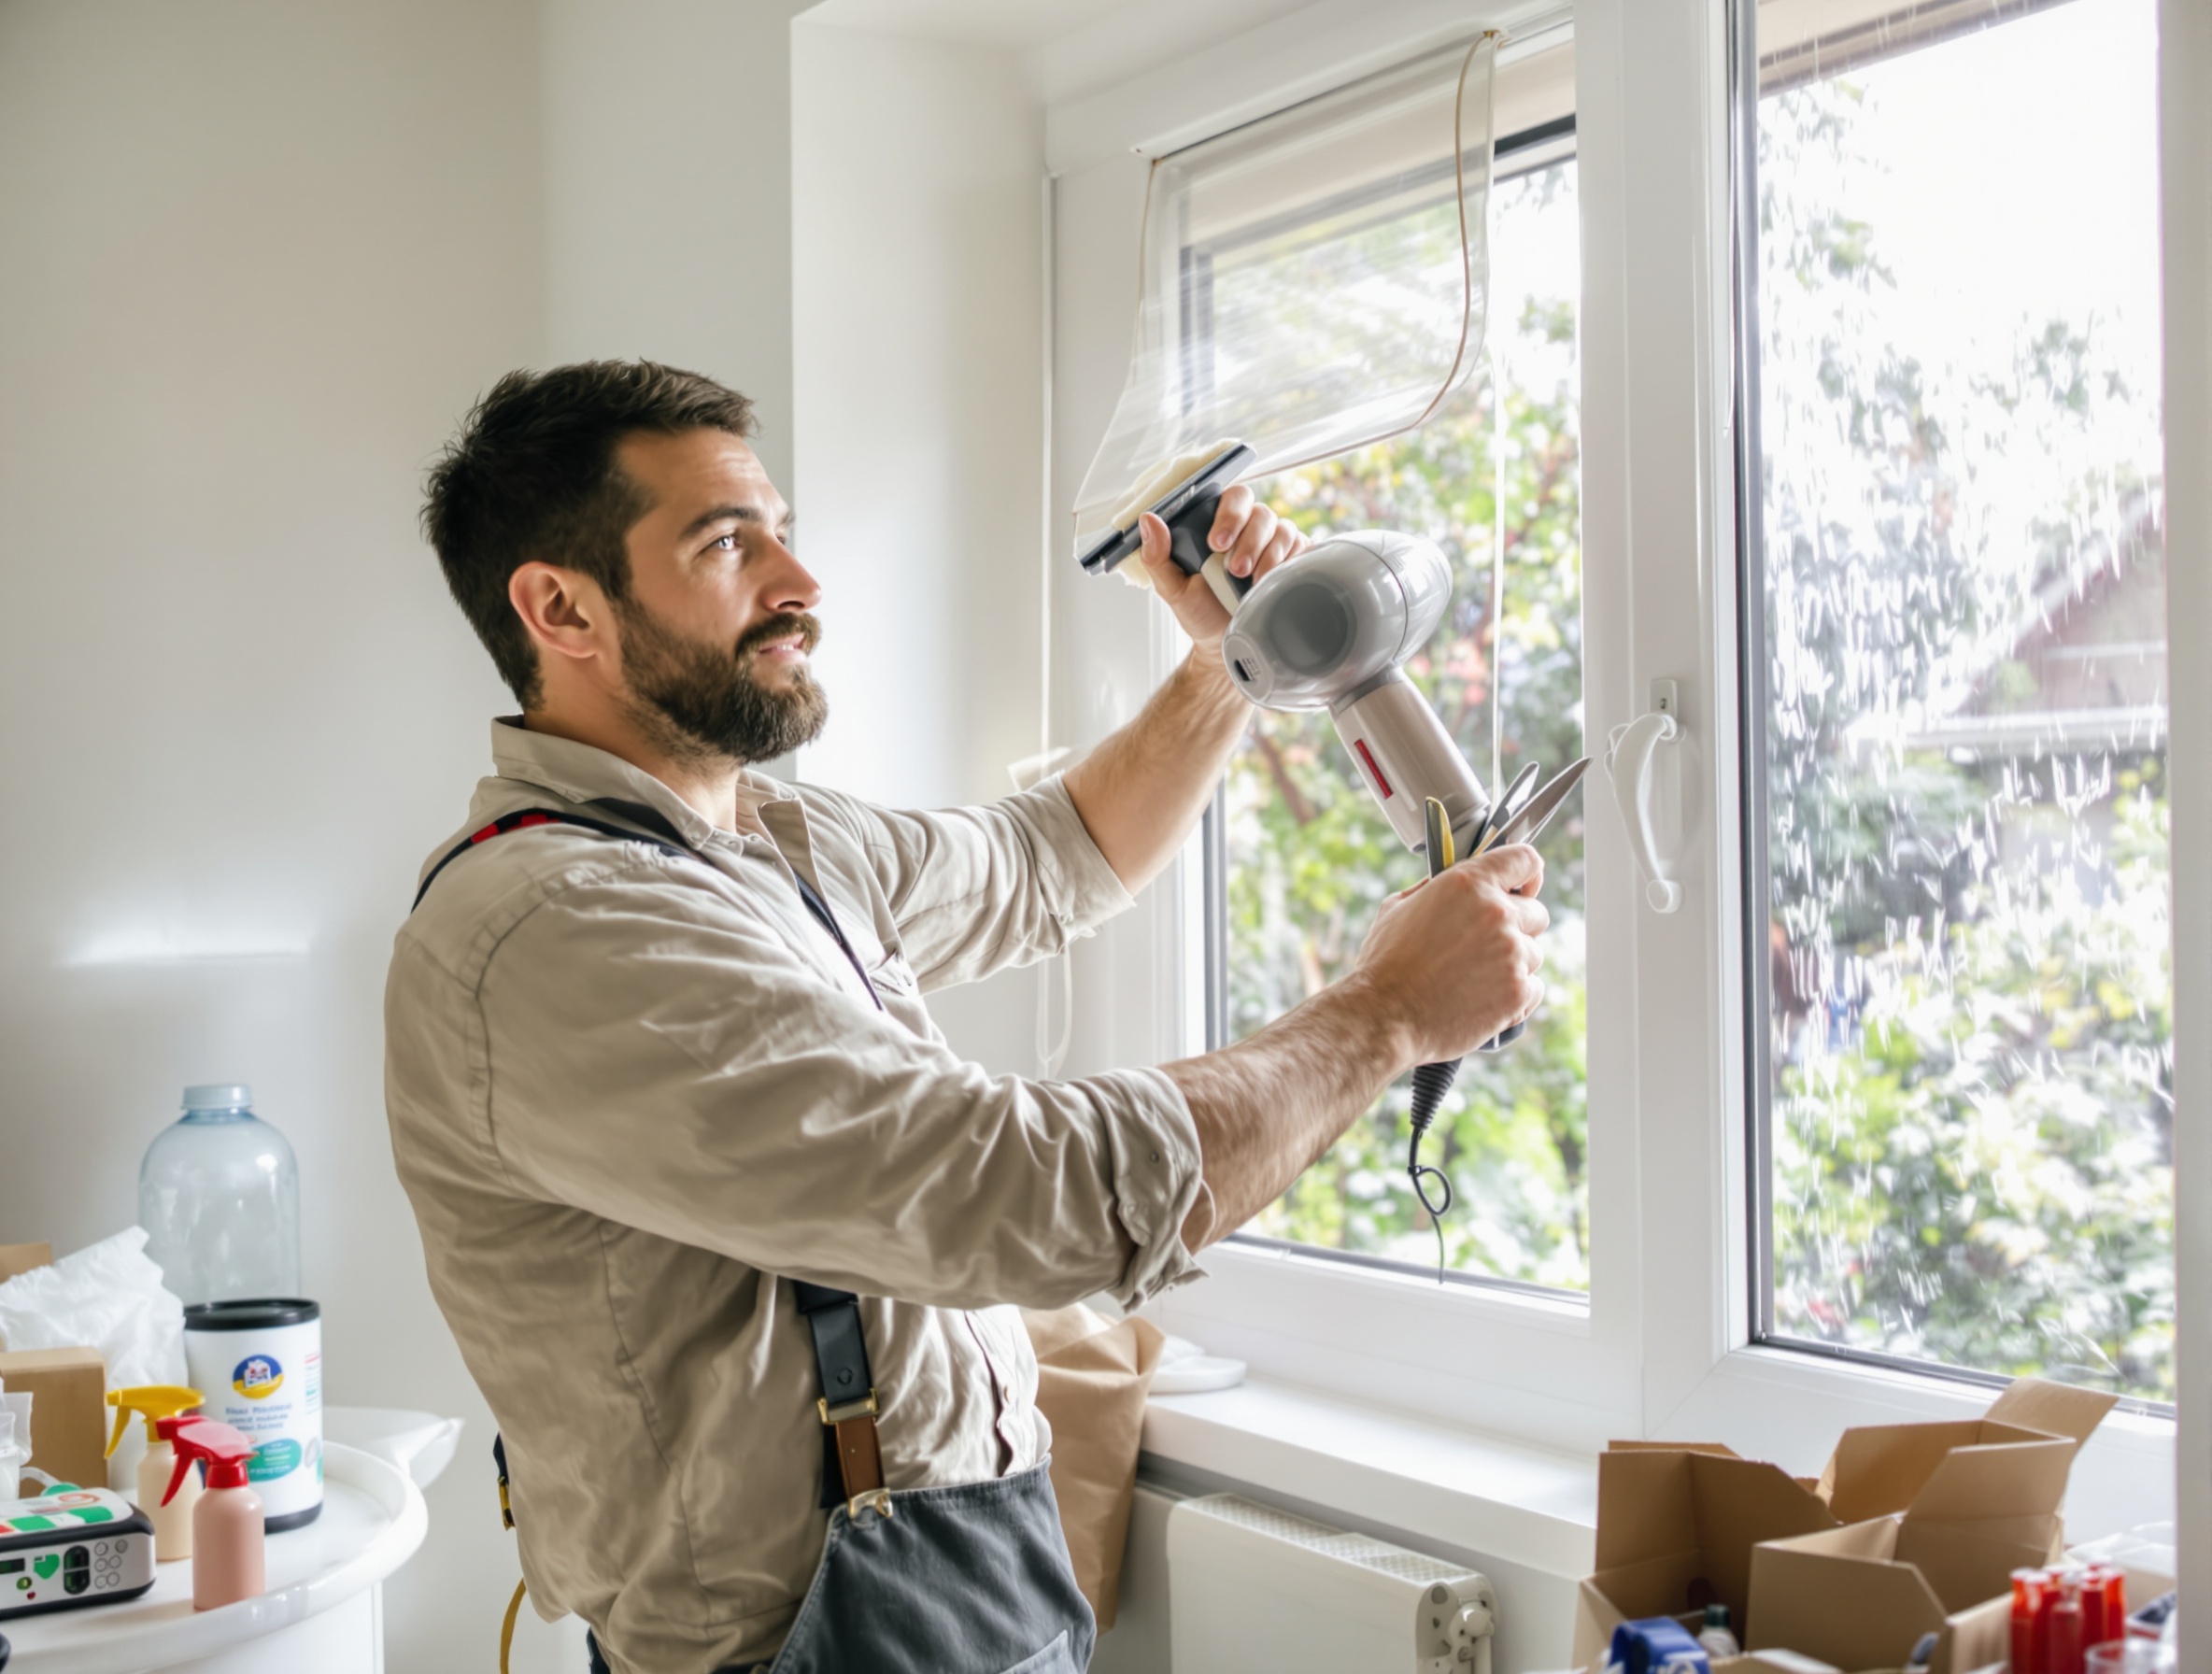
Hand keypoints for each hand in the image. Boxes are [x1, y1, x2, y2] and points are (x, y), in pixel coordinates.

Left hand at [1134, 484, 1308, 653]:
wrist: (1226, 644)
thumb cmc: (1200, 611)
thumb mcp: (1172, 587)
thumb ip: (1157, 555)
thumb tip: (1148, 521)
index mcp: (1219, 524)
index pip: (1232, 498)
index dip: (1229, 514)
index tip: (1217, 543)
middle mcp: (1250, 528)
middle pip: (1260, 513)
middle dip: (1249, 540)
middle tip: (1235, 569)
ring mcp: (1274, 544)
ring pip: (1283, 530)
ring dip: (1268, 555)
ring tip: (1251, 582)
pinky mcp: (1294, 561)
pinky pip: (1302, 549)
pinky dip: (1289, 563)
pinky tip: (1272, 581)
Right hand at [1343, 844, 1548, 1065]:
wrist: (1384, 1016)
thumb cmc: (1385, 964)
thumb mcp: (1397, 908)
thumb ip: (1432, 890)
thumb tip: (1445, 885)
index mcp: (1469, 884)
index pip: (1525, 860)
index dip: (1528, 874)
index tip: (1525, 887)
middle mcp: (1497, 913)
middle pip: (1536, 913)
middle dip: (1516, 927)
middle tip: (1484, 945)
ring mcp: (1512, 953)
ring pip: (1534, 953)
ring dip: (1513, 963)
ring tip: (1475, 977)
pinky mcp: (1518, 992)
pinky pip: (1534, 987)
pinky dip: (1515, 994)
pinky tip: (1484, 998)